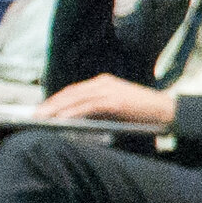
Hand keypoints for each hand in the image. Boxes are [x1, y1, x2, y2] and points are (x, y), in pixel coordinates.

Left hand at [40, 74, 179, 129]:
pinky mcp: (115, 101)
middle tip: (34, 114)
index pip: (74, 90)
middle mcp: (104, 82)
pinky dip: (73, 113)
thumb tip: (72, 120)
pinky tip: (62, 120)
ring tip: (43, 118)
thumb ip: (96, 111)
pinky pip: (89, 107)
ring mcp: (110, 90)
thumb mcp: (115, 109)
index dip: (56, 99)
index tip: (41, 108)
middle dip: (51, 104)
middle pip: (71, 92)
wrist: (167, 112)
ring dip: (57, 109)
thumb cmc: (141, 114)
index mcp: (104, 82)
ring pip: (76, 98)